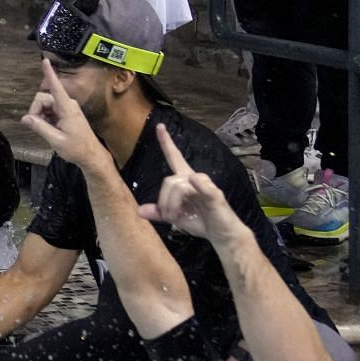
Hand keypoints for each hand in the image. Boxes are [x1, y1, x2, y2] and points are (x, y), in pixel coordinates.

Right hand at [21, 58, 103, 168]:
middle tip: (36, 126)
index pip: (56, 87)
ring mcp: (66, 108)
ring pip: (45, 105)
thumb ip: (40, 127)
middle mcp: (67, 104)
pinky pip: (49, 110)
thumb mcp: (56, 140)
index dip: (49, 74)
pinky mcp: (65, 113)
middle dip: (35, 111)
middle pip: (43, 99)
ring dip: (40, 116)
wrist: (91, 155)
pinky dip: (45, 119)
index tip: (45, 61)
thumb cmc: (77, 148)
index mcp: (67, 108)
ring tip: (46, 131)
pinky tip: (49, 129)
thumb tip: (25, 118)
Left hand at [137, 122, 247, 244]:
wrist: (220, 234)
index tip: (159, 126)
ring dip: (171, 204)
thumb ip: (158, 212)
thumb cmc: (199, 221)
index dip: (166, 142)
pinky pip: (203, 186)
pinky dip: (197, 184)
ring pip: (178, 185)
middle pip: (168, 180)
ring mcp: (205, 185)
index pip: (174, 157)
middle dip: (163, 201)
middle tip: (168, 216)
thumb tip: (139, 210)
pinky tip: (194, 181)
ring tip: (176, 217)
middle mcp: (194, 178)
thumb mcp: (175, 217)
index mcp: (184, 180)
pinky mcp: (214, 194)